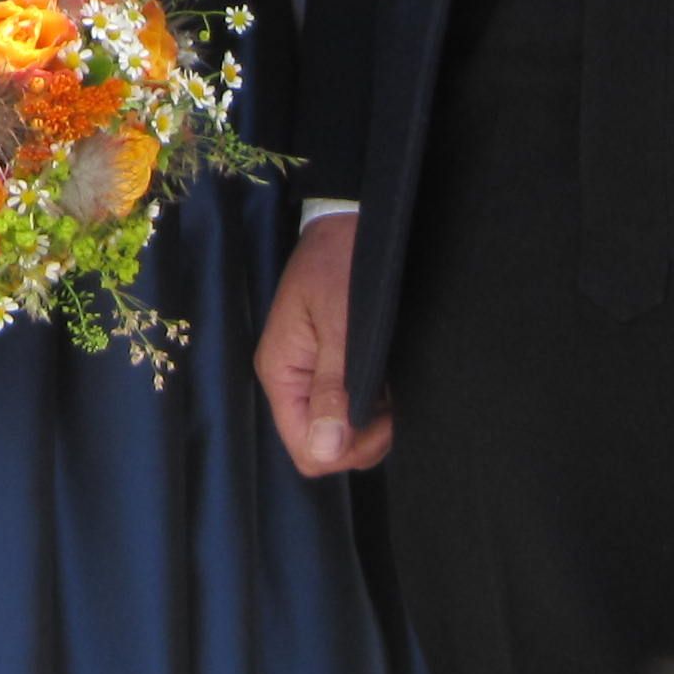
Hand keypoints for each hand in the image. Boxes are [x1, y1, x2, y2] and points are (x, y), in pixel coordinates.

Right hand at [258, 210, 392, 476]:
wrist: (351, 223)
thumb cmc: (343, 266)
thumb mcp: (341, 325)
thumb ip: (333, 387)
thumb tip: (324, 450)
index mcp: (282, 373)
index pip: (304, 448)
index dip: (344, 448)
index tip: (380, 418)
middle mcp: (293, 381)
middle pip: (324, 447)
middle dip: (363, 437)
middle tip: (392, 402)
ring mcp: (312, 377)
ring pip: (342, 433)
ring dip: (373, 422)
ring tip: (392, 386)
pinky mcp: (332, 369)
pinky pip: (352, 411)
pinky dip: (376, 407)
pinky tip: (388, 380)